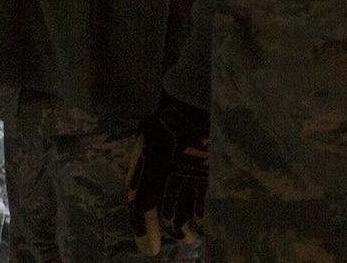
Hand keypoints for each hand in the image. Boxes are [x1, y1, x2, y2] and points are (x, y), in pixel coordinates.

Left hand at [127, 96, 209, 255]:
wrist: (198, 101)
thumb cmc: (167, 119)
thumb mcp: (145, 137)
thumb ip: (140, 165)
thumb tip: (133, 189)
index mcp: (157, 164)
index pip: (145, 204)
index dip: (141, 226)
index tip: (146, 245)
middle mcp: (177, 175)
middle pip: (170, 217)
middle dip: (168, 231)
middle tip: (167, 237)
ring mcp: (197, 177)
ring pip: (191, 216)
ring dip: (186, 228)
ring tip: (185, 234)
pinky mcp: (213, 175)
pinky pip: (208, 206)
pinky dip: (202, 218)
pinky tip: (200, 222)